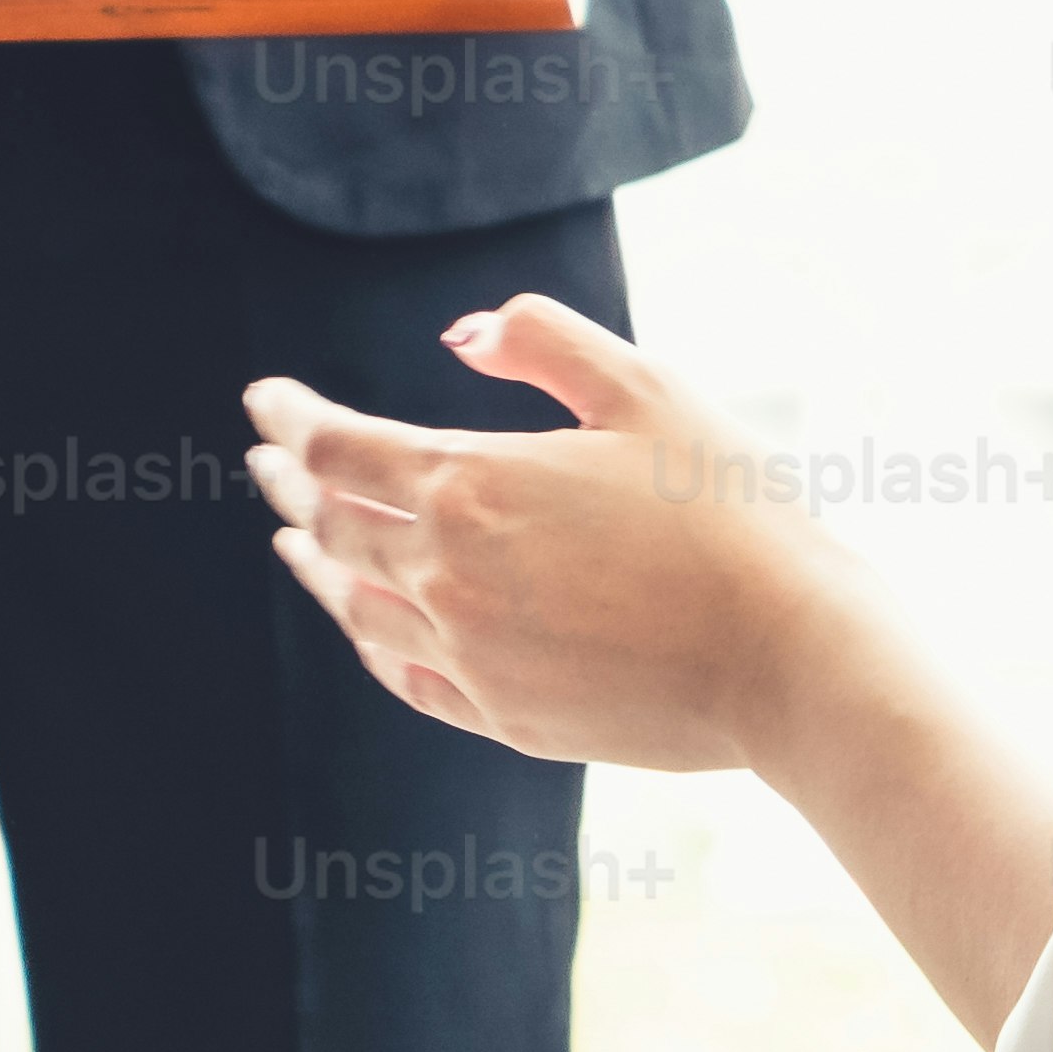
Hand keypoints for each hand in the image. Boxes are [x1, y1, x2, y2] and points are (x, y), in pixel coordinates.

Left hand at [240, 291, 865, 785]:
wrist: (790, 658)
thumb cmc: (730, 512)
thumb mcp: (645, 390)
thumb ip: (545, 343)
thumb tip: (463, 333)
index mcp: (474, 485)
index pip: (341, 446)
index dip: (292, 418)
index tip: (262, 399)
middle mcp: (450, 576)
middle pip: (334, 523)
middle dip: (293, 482)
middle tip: (268, 459)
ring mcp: (473, 656)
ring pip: (357, 605)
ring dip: (316, 563)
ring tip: (294, 537)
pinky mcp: (507, 718)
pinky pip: (406, 677)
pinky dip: (369, 641)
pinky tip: (364, 625)